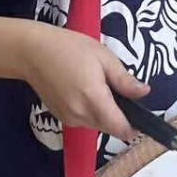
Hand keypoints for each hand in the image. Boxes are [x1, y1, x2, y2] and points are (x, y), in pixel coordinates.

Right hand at [20, 24, 150, 145]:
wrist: (32, 52)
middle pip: (110, 128)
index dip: (134, 126)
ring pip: (97, 125)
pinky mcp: (61, 117)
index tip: (139, 114)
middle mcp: (81, 115)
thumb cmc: (69, 48)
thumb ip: (124, 80)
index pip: (121, 129)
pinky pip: (84, 121)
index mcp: (94, 100)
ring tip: (96, 86)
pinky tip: (82, 90)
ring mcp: (69, 118)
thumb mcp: (103, 57)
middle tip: (115, 89)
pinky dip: (89, 111)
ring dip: (104, 114)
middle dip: (119, 116)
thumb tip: (144, 93)